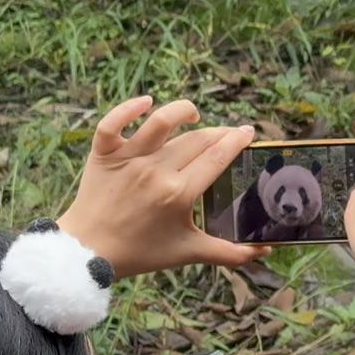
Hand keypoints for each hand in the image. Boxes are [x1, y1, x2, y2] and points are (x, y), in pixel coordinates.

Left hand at [56, 97, 266, 277]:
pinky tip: (147, 101)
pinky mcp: (104, 155)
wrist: (89, 253)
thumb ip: (230, 253)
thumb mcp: (189, 253)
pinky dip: (128, 108)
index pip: (217, 156)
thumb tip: (265, 251)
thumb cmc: (141, 252)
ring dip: (183, 111)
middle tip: (230, 132)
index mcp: (180, 193)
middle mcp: (156, 171)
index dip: (237, 140)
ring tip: (194, 114)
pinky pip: (113, 123)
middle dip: (220, 131)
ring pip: (161, 122)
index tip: (248, 132)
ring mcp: (128, 160)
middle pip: (197, 139)